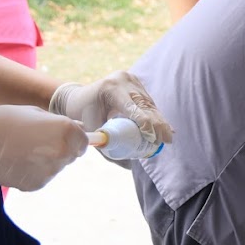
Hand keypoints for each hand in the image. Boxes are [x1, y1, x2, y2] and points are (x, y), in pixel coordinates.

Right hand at [0, 105, 86, 190]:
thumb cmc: (3, 122)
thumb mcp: (34, 113)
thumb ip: (60, 123)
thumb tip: (81, 129)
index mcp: (65, 131)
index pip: (85, 141)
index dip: (75, 138)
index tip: (62, 136)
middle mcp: (62, 152)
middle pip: (72, 154)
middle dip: (62, 149)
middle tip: (37, 142)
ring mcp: (50, 171)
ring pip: (57, 166)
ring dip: (48, 160)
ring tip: (24, 151)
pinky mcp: (37, 184)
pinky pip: (43, 176)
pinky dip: (35, 171)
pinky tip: (18, 162)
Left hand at [49, 72, 173, 154]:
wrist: (76, 96)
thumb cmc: (82, 114)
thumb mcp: (92, 128)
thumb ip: (107, 146)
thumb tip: (128, 165)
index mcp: (110, 89)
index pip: (132, 107)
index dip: (146, 123)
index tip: (155, 137)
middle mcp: (123, 80)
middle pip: (145, 105)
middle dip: (158, 124)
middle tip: (167, 140)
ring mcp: (131, 79)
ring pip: (149, 103)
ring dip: (159, 121)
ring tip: (168, 137)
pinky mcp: (136, 82)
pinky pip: (148, 101)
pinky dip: (155, 115)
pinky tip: (165, 127)